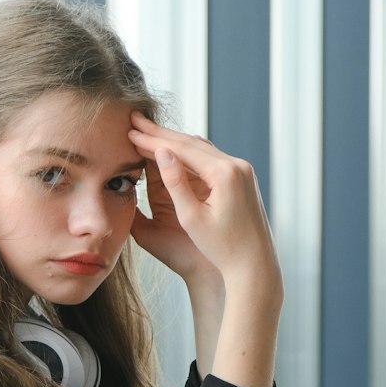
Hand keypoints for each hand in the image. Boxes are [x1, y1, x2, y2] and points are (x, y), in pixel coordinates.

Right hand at [126, 113, 281, 300]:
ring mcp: (243, 170)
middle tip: (135, 120)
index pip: (182, 149)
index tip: (130, 132)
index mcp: (225, 173)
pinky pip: (213, 158)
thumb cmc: (222, 249)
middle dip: (161, 134)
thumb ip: (175, 183)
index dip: (153, 140)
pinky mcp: (243, 178)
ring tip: (150, 132)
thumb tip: (162, 152)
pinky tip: (176, 149)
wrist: (255, 266)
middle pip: (192, 143)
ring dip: (175, 142)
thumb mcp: (192, 218)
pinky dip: (191, 153)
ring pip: (203, 149)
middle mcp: (238, 165)